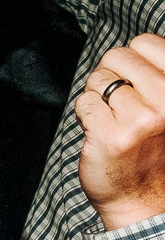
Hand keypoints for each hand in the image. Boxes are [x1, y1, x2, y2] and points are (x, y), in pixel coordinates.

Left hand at [76, 36, 164, 230]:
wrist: (144, 197)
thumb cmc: (154, 146)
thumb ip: (156, 75)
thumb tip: (134, 46)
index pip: (146, 42)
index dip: (131, 60)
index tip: (135, 83)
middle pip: (117, 56)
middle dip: (110, 77)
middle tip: (120, 105)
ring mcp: (141, 118)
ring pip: (97, 79)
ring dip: (97, 97)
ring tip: (114, 120)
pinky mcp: (111, 134)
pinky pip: (83, 101)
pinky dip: (85, 114)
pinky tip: (101, 131)